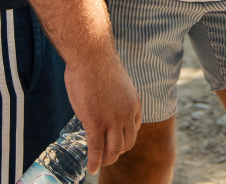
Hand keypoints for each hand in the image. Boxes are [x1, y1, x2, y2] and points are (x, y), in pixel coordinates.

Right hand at [63, 48, 140, 173]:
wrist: (91, 57)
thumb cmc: (98, 63)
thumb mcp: (116, 81)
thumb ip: (114, 94)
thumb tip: (106, 97)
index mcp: (134, 103)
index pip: (134, 129)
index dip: (126, 138)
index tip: (117, 140)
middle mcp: (127, 115)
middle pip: (127, 143)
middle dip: (118, 151)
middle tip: (109, 154)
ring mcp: (112, 121)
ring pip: (113, 150)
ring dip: (107, 159)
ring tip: (101, 163)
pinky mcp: (96, 124)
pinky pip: (96, 149)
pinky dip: (95, 162)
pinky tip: (91, 168)